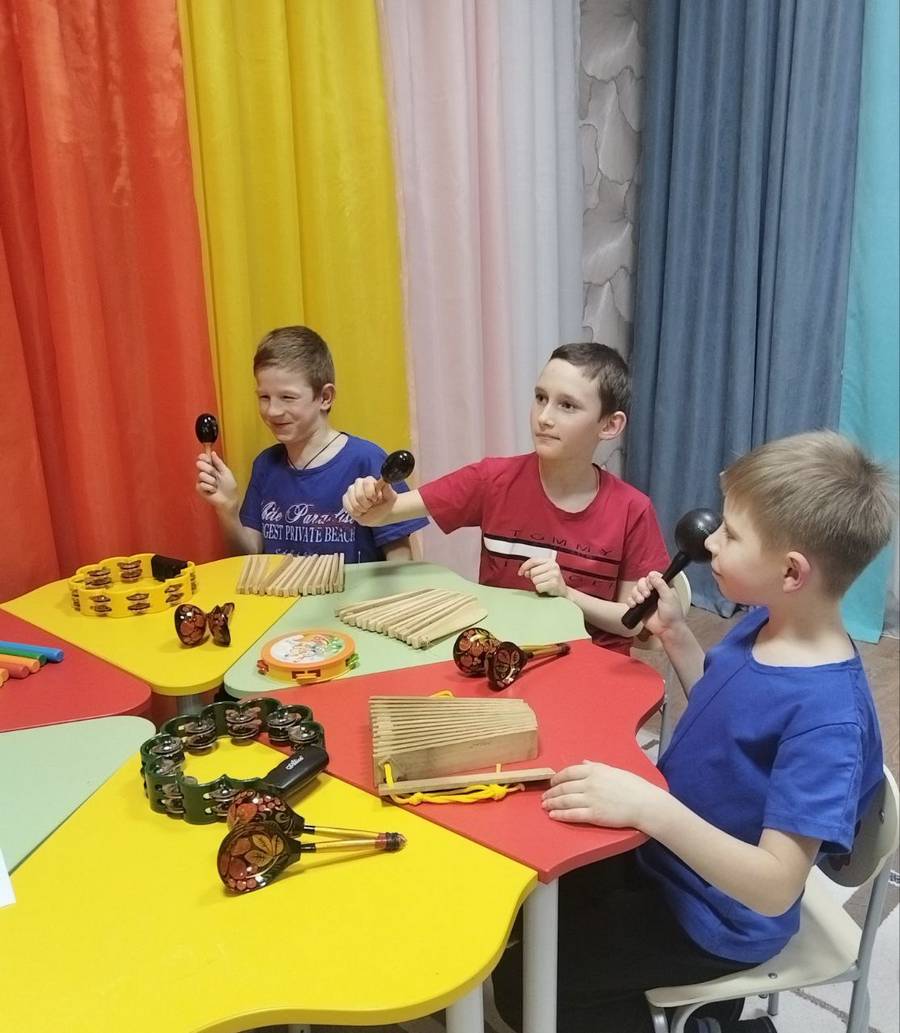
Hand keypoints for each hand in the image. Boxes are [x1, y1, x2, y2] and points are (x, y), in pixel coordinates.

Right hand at [195, 451, 238, 511]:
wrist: (229, 499)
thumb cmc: (229, 486)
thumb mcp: (226, 472)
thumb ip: (219, 462)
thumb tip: (212, 452)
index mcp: (211, 467)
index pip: (202, 458)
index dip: (203, 457)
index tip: (207, 459)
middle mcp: (204, 472)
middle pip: (199, 464)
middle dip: (209, 469)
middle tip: (216, 475)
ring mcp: (201, 480)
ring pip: (201, 475)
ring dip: (212, 481)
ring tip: (216, 485)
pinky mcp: (199, 488)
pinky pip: (202, 484)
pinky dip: (210, 488)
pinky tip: (213, 491)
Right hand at [341, 476, 396, 525]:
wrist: (379, 514)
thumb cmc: (385, 504)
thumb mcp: (391, 498)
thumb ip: (388, 489)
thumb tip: (384, 479)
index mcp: (370, 480)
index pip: (367, 483)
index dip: (371, 494)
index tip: (376, 500)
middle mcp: (359, 483)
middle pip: (359, 494)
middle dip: (366, 504)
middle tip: (371, 505)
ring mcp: (351, 490)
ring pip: (353, 501)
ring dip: (361, 509)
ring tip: (366, 508)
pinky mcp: (346, 498)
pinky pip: (347, 505)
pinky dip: (355, 511)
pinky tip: (360, 511)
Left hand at [518, 556, 568, 597]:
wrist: (562, 590)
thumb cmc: (551, 580)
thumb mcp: (543, 570)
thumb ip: (533, 568)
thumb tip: (524, 571)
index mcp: (549, 560)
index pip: (533, 560)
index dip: (524, 566)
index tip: (520, 572)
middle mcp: (553, 566)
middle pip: (533, 571)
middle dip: (533, 577)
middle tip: (539, 579)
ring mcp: (555, 574)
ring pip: (535, 580)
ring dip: (537, 584)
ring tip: (543, 583)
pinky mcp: (554, 584)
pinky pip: (539, 587)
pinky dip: (540, 589)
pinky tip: (546, 588)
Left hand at [542, 761, 661, 829]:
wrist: (645, 803)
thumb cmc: (633, 786)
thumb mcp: (614, 770)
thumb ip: (596, 767)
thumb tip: (583, 763)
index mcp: (595, 771)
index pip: (569, 772)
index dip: (557, 778)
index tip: (551, 782)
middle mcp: (590, 783)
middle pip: (564, 787)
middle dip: (551, 792)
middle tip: (544, 796)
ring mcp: (591, 799)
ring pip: (565, 801)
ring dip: (552, 803)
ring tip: (544, 805)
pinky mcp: (594, 815)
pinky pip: (572, 814)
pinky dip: (560, 815)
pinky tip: (553, 815)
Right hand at [626, 570, 684, 636]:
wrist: (667, 629)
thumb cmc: (672, 614)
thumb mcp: (669, 597)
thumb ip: (660, 584)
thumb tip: (651, 574)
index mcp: (663, 587)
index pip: (653, 576)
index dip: (650, 579)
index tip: (652, 586)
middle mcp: (654, 591)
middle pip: (642, 581)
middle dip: (642, 587)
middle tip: (647, 595)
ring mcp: (646, 599)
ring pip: (635, 590)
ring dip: (636, 594)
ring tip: (641, 602)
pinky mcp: (639, 607)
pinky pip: (630, 600)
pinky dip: (630, 601)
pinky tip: (635, 605)